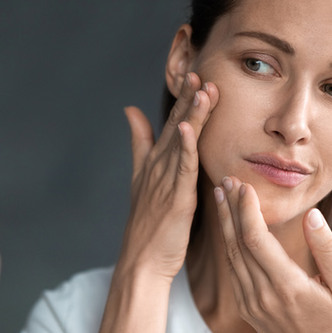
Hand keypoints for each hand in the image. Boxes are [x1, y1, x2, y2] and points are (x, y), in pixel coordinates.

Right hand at [119, 72, 218, 279]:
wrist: (142, 260)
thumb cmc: (147, 223)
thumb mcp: (141, 177)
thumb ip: (139, 143)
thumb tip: (130, 110)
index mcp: (155, 162)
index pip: (172, 124)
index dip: (183, 100)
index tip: (194, 75)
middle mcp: (159, 166)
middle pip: (176, 126)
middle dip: (187, 99)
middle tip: (198, 71)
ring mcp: (166, 181)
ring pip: (182, 142)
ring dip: (191, 115)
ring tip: (201, 89)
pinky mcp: (175, 198)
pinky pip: (182, 168)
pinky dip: (186, 147)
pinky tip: (189, 128)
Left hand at [214, 176, 331, 332]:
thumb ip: (326, 248)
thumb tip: (311, 215)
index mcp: (287, 286)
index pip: (256, 239)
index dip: (246, 210)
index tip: (244, 186)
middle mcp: (262, 295)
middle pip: (237, 243)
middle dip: (230, 209)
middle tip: (227, 181)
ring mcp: (250, 303)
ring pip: (230, 256)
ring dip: (224, 224)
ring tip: (221, 196)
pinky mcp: (246, 309)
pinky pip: (232, 271)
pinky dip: (228, 245)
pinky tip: (227, 227)